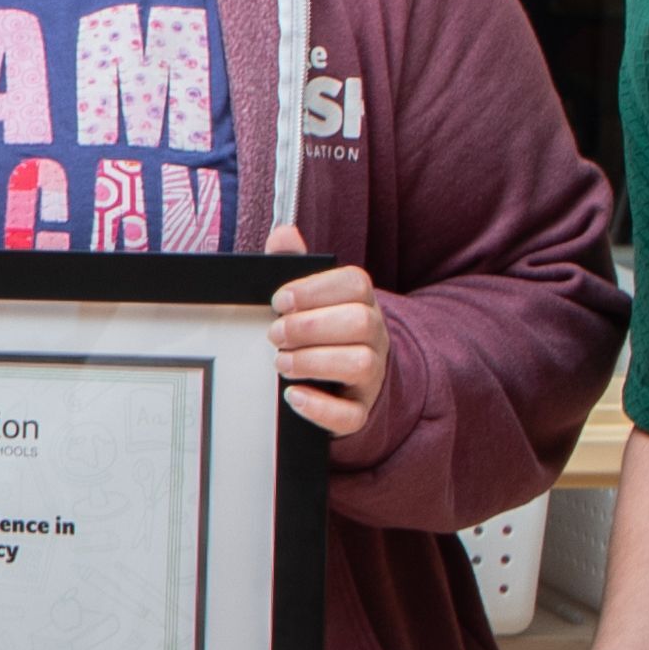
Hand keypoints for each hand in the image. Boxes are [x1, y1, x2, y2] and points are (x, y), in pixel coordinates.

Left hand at [269, 264, 390, 436]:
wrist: (341, 385)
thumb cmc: (318, 332)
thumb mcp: (308, 298)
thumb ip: (294, 265)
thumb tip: (283, 234)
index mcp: (361, 303)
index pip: (355, 284)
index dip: (315, 290)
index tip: (279, 301)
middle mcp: (374, 337)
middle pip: (360, 322)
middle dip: (309, 327)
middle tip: (274, 335)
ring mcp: (371, 376)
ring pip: (360, 363)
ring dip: (313, 362)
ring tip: (281, 363)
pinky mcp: (359, 411)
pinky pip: (351, 415)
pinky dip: (320, 407)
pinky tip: (293, 396)